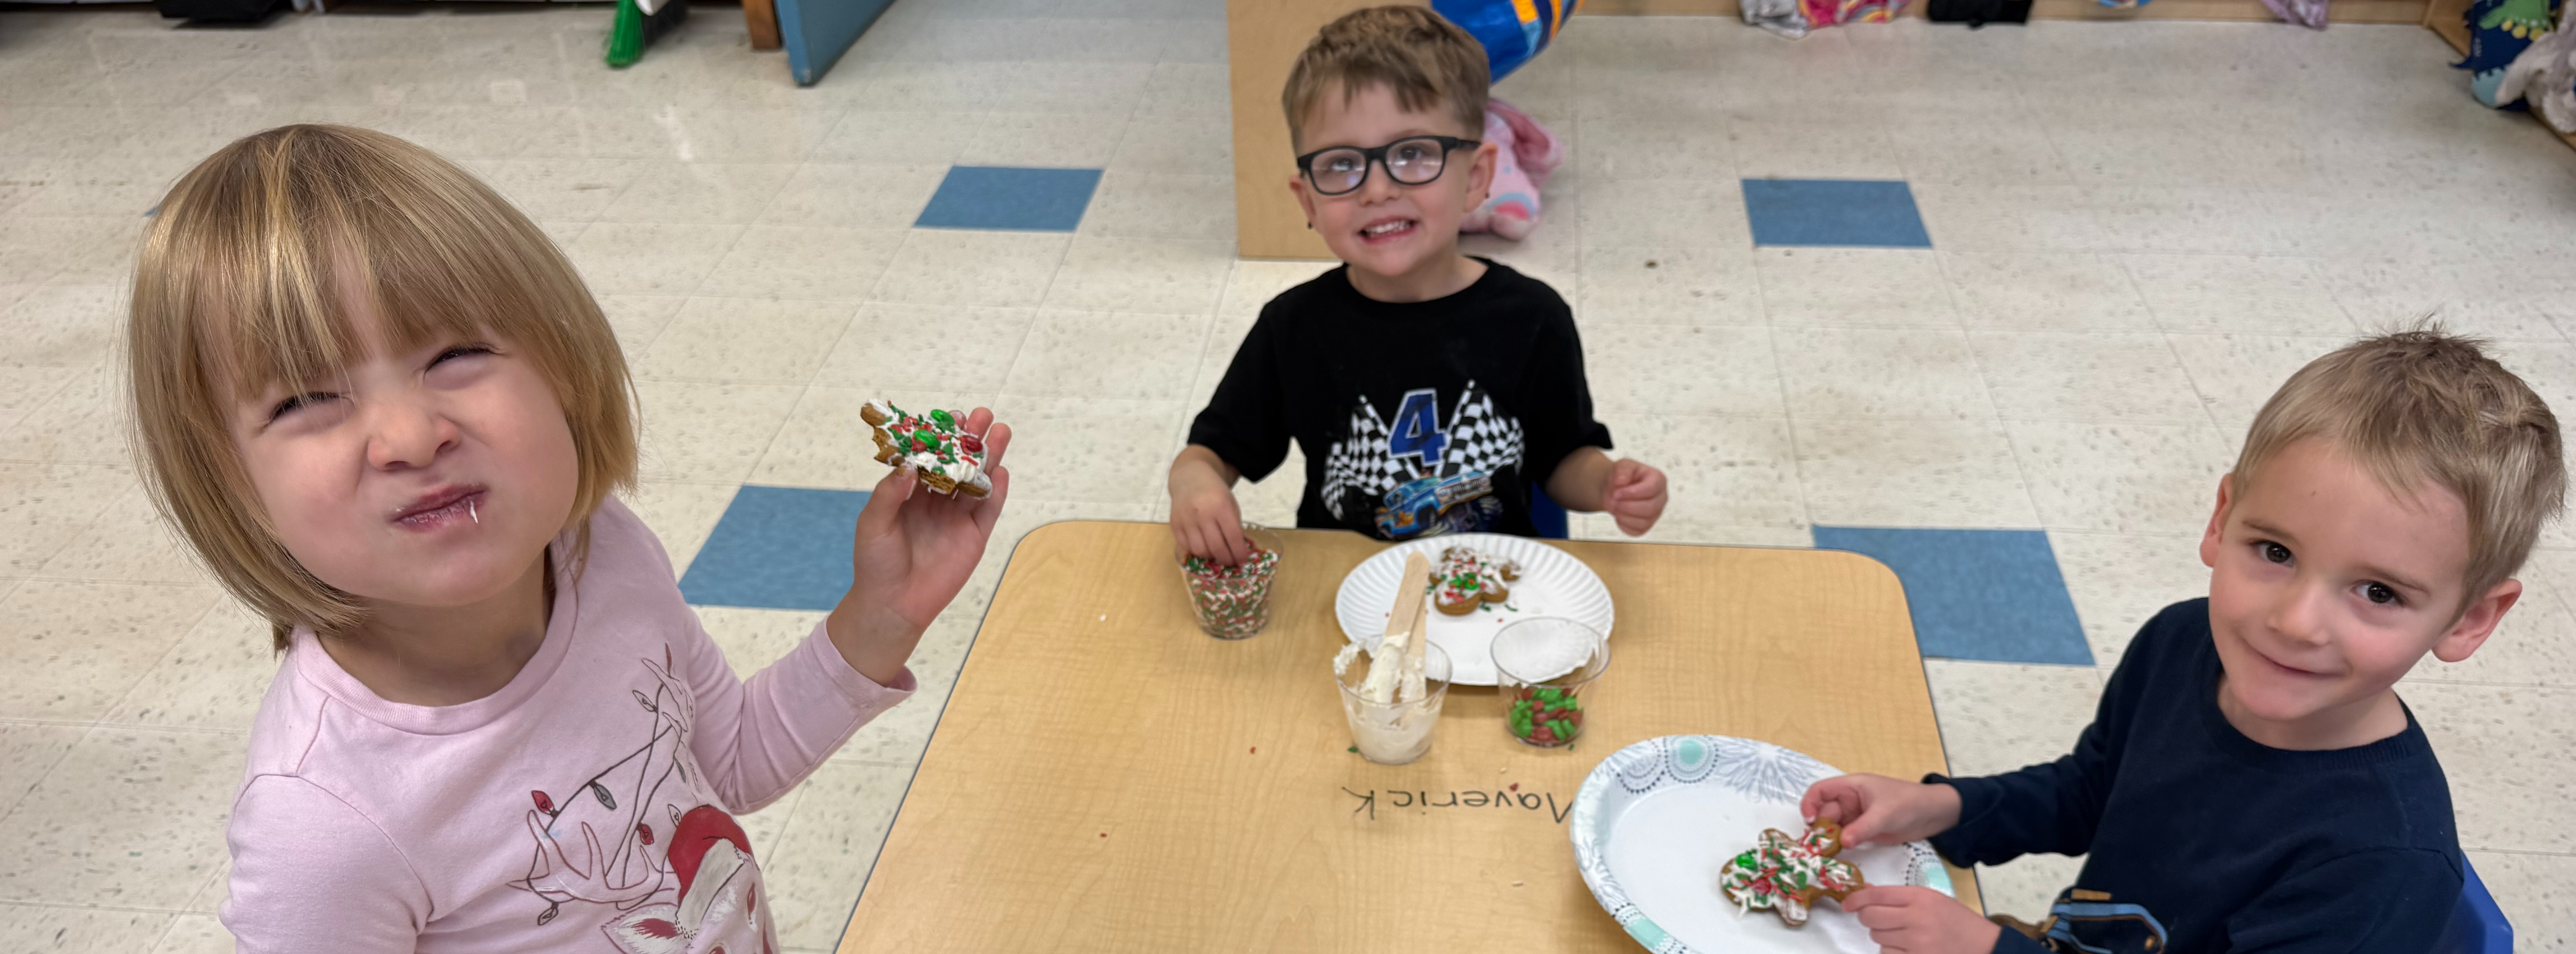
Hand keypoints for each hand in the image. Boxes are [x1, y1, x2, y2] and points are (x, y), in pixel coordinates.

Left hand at [827, 408, 1011, 684]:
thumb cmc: (875, 562)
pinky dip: (997, 491)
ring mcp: (957, 518)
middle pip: (959, 463)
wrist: (893, 604)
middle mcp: (937, 500)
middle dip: (971, 439)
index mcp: (910, 493)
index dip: (942, 437)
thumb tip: (910, 465)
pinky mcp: (974, 536)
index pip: (930, 458)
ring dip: (990, 457)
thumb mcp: (873, 522)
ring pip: (977, 481)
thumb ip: (890, 493)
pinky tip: (1003, 471)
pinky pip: (989, 510)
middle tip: (983, 414)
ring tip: (1000, 431)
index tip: (950, 416)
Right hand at [1169, 451, 1250, 565]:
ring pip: (1200, 551)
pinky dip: (1196, 552)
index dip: (1239, 553)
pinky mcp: (1175, 524)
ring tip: (1217, 554)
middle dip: (1226, 560)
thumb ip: (1234, 526)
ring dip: (1211, 557)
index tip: (1243, 561)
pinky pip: (1186, 547)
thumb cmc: (1215, 493)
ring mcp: (1186, 519)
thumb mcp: (1230, 504)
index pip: (1233, 537)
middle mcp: (1202, 513)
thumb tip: (1238, 551)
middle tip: (1231, 562)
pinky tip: (1203, 548)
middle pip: (1216, 547)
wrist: (1190, 478)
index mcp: (1221, 506)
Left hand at [1603, 458, 1667, 535]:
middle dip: (1627, 506)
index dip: (1632, 493)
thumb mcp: (1621, 466)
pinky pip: (1637, 531)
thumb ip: (1622, 471)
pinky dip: (1624, 525)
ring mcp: (1655, 514)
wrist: (1616, 489)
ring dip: (1623, 515)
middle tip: (1612, 500)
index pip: (1651, 489)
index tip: (1616, 493)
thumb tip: (1621, 483)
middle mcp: (1661, 498)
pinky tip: (1618, 515)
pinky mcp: (1646, 526)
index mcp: (1658, 480)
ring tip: (1613, 506)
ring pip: (1644, 522)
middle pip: (1650, 508)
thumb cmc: (1623, 477)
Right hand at [1800, 773, 1961, 847]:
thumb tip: (1843, 842)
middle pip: (1825, 812)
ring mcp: (1857, 816)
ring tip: (1825, 854)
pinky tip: (1837, 856)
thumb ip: (1862, 828)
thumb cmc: (1909, 803)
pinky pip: (1846, 837)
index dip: (1810, 803)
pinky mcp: (1864, 831)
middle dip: (1819, 827)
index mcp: (1852, 787)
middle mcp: (1850, 801)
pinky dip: (1840, 845)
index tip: (1809, 821)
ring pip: (1834, 827)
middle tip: (1818, 847)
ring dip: (1828, 839)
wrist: (1935, 814)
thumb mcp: (1885, 814)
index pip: (1821, 790)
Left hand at [1845, 886, 2001, 953]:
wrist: (1984, 947)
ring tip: (1903, 935)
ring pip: (1877, 937)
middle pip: (1870, 917)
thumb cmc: (1957, 922)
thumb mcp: (1932, 900)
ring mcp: (1916, 943)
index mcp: (1920, 898)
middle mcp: (1916, 919)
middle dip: (1867, 917)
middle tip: (1876, 919)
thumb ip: (1899, 897)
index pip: (1876, 895)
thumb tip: (1865, 892)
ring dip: (1882, 936)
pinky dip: (1891, 951)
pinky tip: (1907, 948)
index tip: (1847, 903)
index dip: (1856, 899)